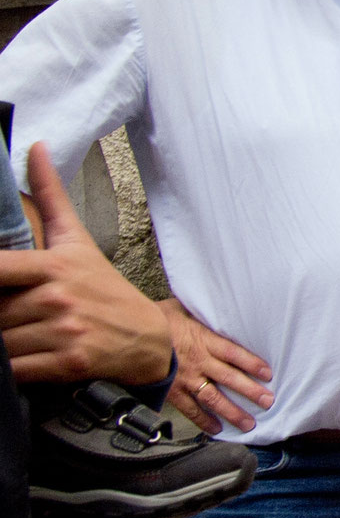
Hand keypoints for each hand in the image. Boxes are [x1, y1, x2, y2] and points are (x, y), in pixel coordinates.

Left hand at [0, 143, 173, 384]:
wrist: (146, 338)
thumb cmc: (105, 288)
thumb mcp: (77, 240)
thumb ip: (50, 195)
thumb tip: (35, 148)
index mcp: (55, 265)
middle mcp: (58, 297)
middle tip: (20, 310)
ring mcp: (64, 331)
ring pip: (2, 342)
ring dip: (7, 344)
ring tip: (29, 334)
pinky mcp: (67, 362)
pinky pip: (16, 369)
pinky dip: (15, 369)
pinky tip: (31, 357)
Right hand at [161, 294, 272, 434]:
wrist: (128, 338)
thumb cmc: (154, 320)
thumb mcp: (180, 307)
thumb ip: (198, 313)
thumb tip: (208, 303)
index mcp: (203, 340)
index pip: (235, 353)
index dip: (253, 364)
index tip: (268, 374)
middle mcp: (199, 362)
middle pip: (230, 378)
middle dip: (251, 392)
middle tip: (268, 402)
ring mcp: (185, 379)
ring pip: (214, 398)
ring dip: (233, 412)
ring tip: (248, 423)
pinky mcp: (171, 392)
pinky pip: (190, 409)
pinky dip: (203, 421)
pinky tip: (216, 429)